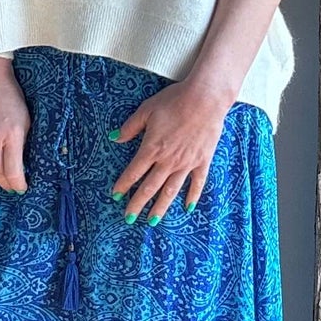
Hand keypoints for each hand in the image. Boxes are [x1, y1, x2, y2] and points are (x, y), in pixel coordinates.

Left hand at [109, 75, 233, 221]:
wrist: (205, 99)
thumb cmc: (174, 101)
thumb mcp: (147, 110)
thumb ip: (130, 127)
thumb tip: (114, 138)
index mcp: (152, 148)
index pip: (134, 172)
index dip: (123, 185)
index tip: (115, 196)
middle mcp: (168, 160)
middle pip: (150, 187)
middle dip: (138, 203)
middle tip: (129, 218)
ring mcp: (187, 163)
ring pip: (171, 190)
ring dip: (160, 207)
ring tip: (152, 221)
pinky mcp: (203, 161)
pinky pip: (197, 183)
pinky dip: (192, 196)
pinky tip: (187, 207)